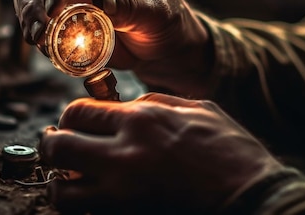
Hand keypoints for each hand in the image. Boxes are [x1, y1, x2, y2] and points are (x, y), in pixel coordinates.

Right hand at [13, 0, 211, 95]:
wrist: (166, 49)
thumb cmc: (168, 20)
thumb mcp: (157, 11)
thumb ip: (130, 5)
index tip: (54, 5)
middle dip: (31, 0)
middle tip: (38, 31)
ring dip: (29, 19)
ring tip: (40, 43)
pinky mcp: (66, 19)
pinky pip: (42, 24)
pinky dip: (41, 38)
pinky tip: (50, 52)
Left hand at [38, 93, 285, 213]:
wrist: (253, 199)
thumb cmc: (233, 155)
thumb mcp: (199, 109)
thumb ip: (158, 101)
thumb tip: (130, 103)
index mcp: (144, 119)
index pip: (80, 111)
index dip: (70, 117)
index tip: (73, 123)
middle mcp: (125, 153)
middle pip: (59, 145)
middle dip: (51, 145)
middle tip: (56, 148)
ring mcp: (122, 192)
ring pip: (61, 189)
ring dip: (59, 182)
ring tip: (67, 178)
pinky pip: (84, 213)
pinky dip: (80, 206)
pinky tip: (90, 199)